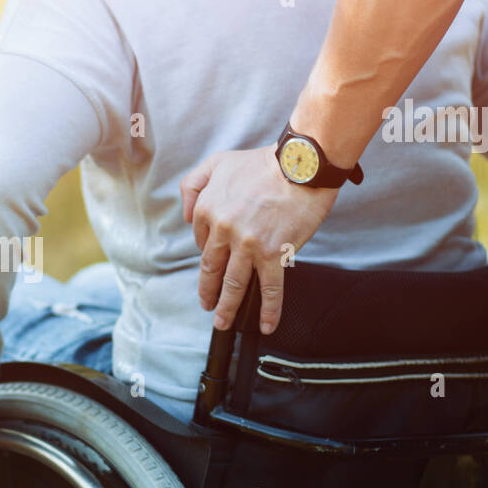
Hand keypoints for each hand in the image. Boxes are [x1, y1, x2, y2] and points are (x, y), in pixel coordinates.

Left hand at [180, 148, 338, 332]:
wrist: (301, 165)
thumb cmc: (263, 162)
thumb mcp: (217, 162)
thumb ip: (193, 185)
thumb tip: (186, 215)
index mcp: (208, 209)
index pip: (202, 241)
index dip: (208, 254)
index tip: (214, 265)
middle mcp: (224, 230)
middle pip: (212, 268)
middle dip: (208, 291)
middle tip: (207, 305)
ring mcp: (248, 245)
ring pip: (234, 283)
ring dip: (228, 307)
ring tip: (223, 322)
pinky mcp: (273, 254)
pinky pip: (269, 288)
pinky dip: (268, 310)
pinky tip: (266, 324)